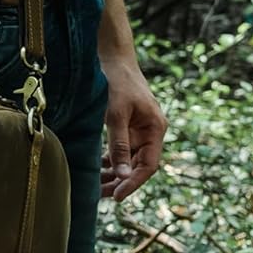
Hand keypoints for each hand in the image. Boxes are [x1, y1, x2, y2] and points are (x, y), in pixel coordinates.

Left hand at [100, 57, 165, 201]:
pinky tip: (97, 169)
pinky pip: (120, 148)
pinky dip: (110, 159)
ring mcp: (138, 129)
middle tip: (102, 196)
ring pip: (128, 159)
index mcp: (155, 128)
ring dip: (114, 173)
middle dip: (121, 181)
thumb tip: (121, 176)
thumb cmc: (117, 81)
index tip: (118, 197)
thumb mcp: (116, 114)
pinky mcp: (126, 125)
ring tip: (97, 188)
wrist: (112, 56)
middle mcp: (150, 131)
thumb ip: (119, 145)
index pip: (148, 165)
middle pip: (138, 165)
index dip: (133, 182)